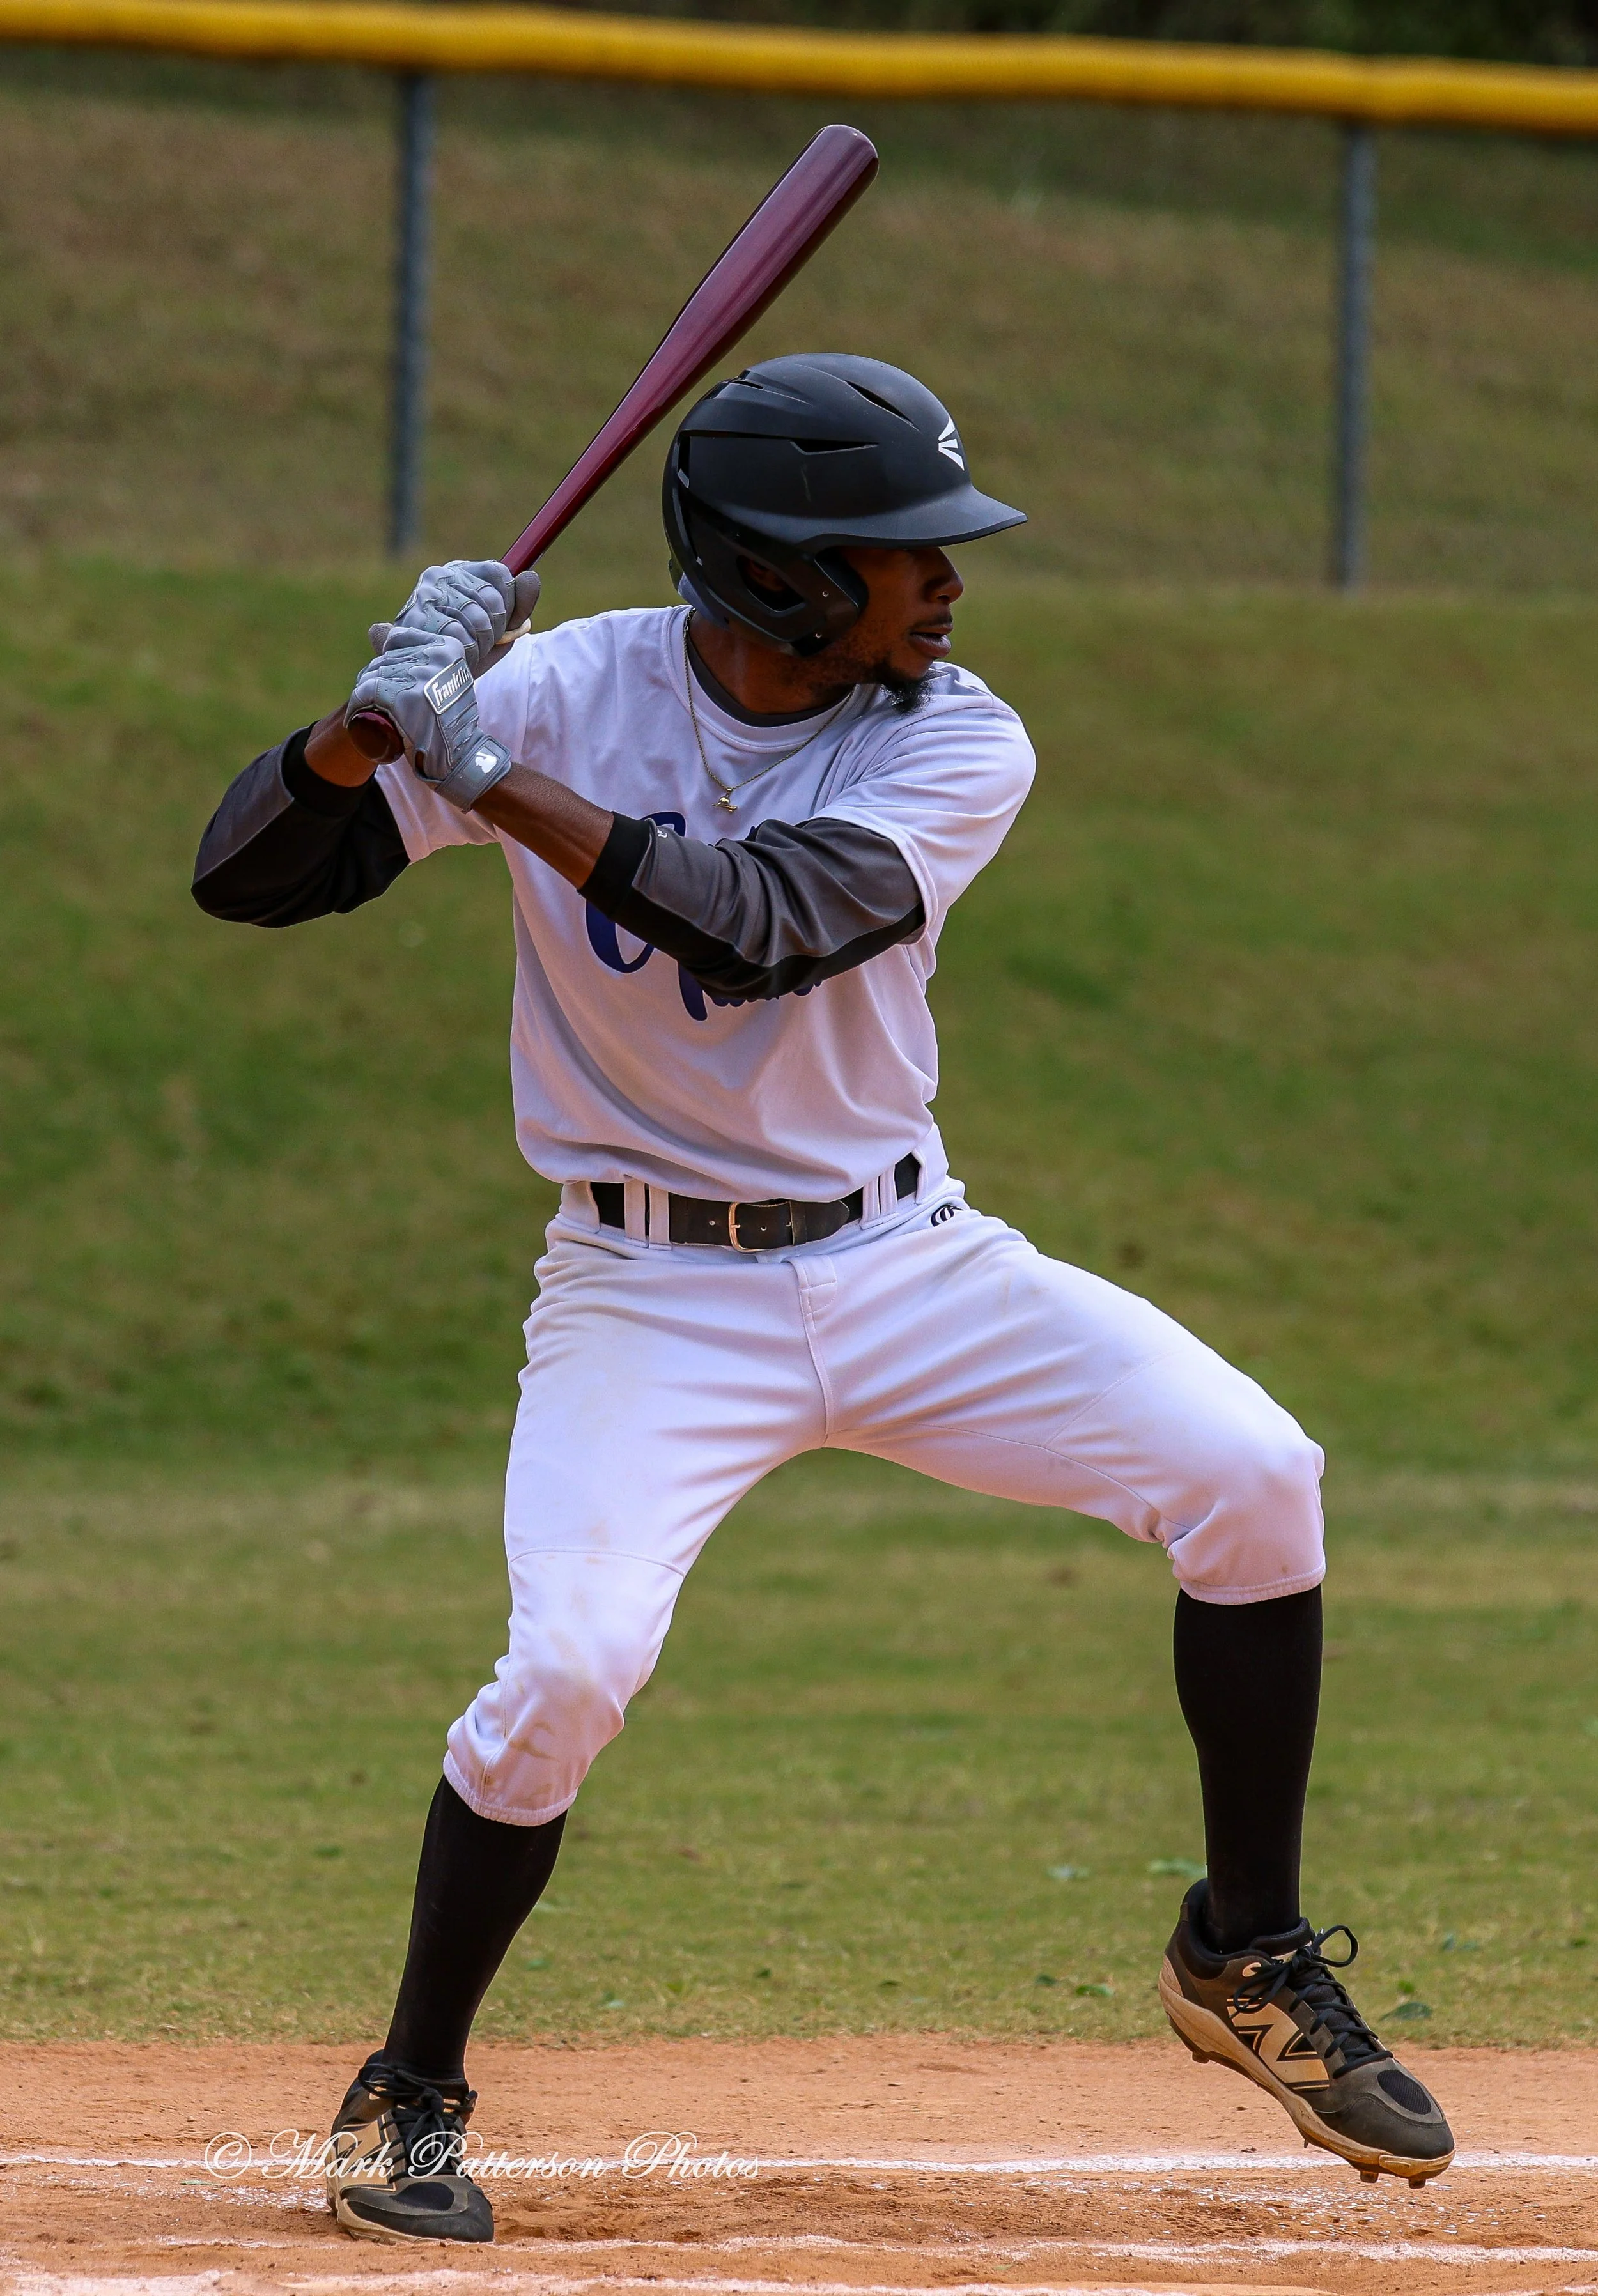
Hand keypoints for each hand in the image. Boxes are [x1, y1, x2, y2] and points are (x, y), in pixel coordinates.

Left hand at [344, 630, 513, 813]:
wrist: (459, 756)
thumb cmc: (448, 718)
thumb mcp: (442, 678)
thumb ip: (416, 652)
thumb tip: (375, 628)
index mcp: (448, 647)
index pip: (398, 638)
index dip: (391, 660)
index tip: (397, 682)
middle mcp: (434, 657)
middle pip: (384, 659)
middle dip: (377, 680)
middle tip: (382, 704)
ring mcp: (418, 677)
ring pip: (372, 675)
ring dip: (367, 695)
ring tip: (373, 712)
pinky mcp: (401, 698)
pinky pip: (366, 693)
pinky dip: (358, 706)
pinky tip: (358, 718)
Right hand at [368, 561, 540, 675]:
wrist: (425, 678)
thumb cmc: (464, 650)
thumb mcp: (498, 628)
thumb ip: (519, 605)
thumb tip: (531, 578)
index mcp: (461, 572)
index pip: (500, 575)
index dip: (508, 605)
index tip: (498, 623)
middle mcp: (441, 575)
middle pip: (492, 600)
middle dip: (494, 629)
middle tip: (478, 642)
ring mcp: (427, 595)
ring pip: (478, 619)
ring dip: (479, 644)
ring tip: (464, 650)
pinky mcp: (417, 618)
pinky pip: (459, 637)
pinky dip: (463, 653)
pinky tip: (453, 655)